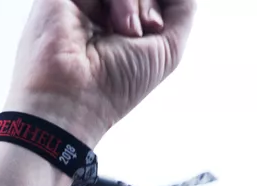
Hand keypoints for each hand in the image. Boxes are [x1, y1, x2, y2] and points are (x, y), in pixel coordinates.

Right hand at [5, 0, 195, 147]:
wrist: (73, 104)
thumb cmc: (116, 86)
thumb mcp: (169, 45)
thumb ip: (182, 6)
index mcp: (113, 19)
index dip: (156, 5)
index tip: (155, 28)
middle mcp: (94, 7)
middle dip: (149, 3)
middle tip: (146, 29)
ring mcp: (78, 1)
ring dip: (137, 3)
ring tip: (130, 32)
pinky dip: (121, 0)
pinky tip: (116, 26)